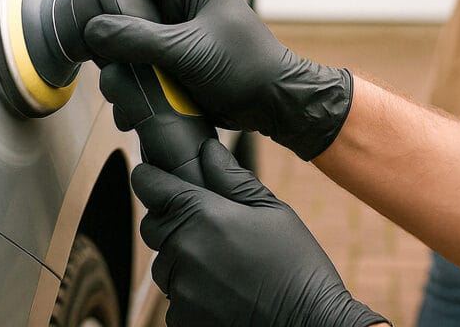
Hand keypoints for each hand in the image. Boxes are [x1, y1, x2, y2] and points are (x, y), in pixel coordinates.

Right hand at [70, 0, 351, 160]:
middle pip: (128, 1)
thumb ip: (139, 39)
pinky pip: (143, 64)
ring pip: (132, 38)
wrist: (276, 104)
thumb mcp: (189, 50)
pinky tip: (130, 103)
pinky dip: (133, 82)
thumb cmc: (248, 67)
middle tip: (93, 49)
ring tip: (117, 84)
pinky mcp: (177, 62)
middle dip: (108, 27)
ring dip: (119, 63)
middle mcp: (182, 3)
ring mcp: (179, 33)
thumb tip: (95, 31)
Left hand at [133, 139, 386, 326]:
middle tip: (206, 224)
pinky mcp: (183, 321)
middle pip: (154, 227)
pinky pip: (175, 298)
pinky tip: (225, 291)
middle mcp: (184, 252)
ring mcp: (180, 291)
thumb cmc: (296, 265)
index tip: (152, 174)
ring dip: (183, 259)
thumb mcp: (272, 211)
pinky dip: (192, 291)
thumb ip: (233, 178)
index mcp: (203, 216)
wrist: (309, 324)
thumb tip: (207, 150)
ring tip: (224, 264)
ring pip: (165, 265)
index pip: (152, 188)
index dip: (150, 178)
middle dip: (171, 219)